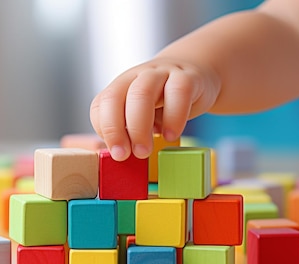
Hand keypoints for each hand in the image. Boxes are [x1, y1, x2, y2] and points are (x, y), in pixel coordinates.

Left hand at [90, 57, 219, 160]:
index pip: (101, 104)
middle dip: (115, 130)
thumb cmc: (166, 100)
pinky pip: (178, 92)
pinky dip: (173, 118)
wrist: (197, 73)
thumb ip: (131, 131)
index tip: (116, 151)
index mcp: (121, 86)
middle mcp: (137, 76)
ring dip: (139, 127)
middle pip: (115, 97)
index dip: (104, 129)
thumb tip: (122, 155)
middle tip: (124, 155)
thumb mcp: (144, 114)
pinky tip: (171, 135)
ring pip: (142, 92)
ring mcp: (161, 73)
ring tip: (144, 151)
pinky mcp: (187, 77)